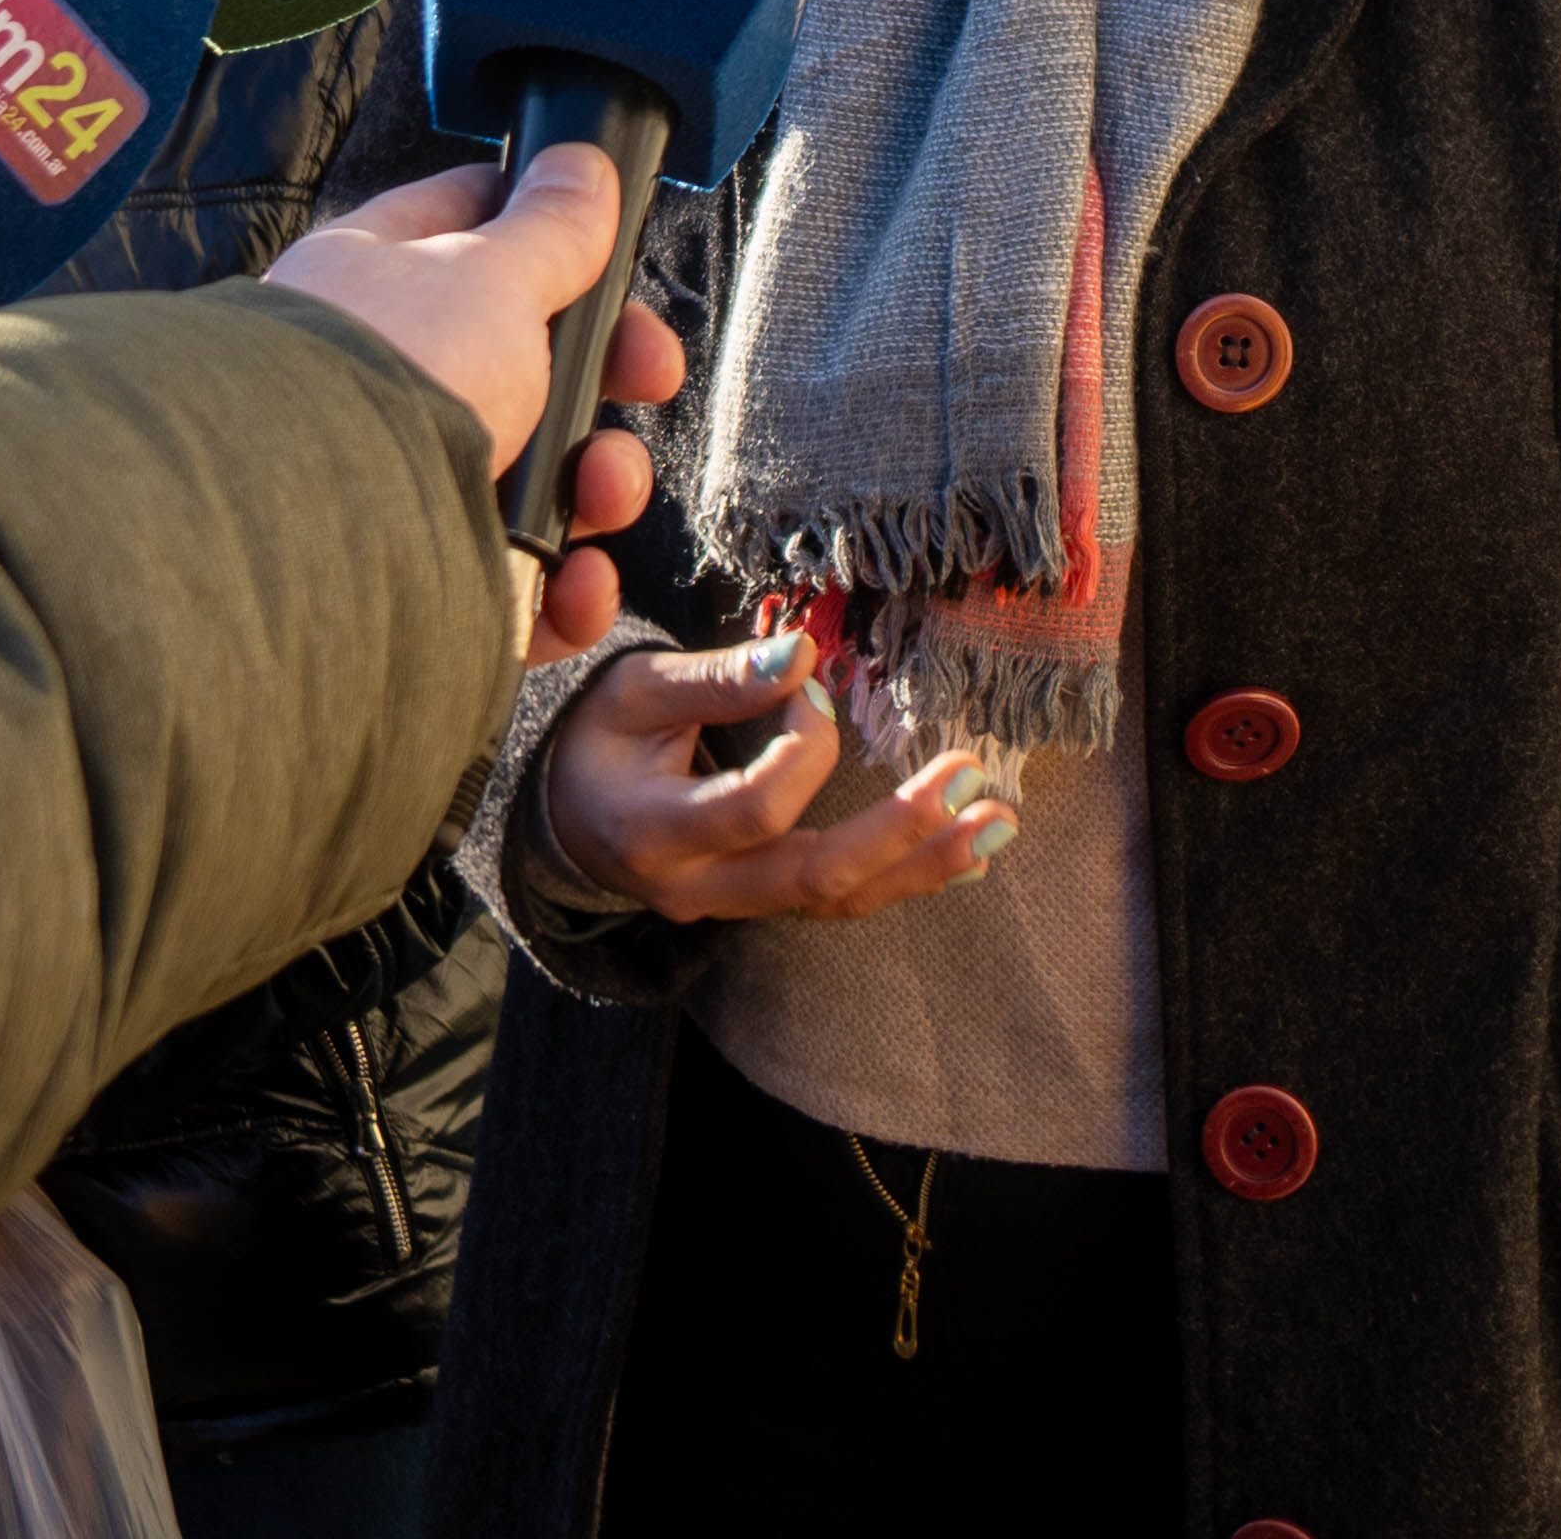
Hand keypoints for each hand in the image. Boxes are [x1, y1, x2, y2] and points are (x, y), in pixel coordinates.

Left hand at [259, 141, 690, 658]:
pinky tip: (574, 583)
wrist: (310, 529)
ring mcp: (403, 483)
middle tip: (646, 381)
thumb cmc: (385, 371)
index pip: (478, 232)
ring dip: (598, 486)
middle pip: (529, 368)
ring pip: (538, 481)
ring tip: (600, 493)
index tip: (622, 274)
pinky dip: (564, 590)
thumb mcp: (490, 274)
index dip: (563, 245)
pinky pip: (521, 587)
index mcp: (382, 280)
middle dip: (605, 382)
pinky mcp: (427, 579)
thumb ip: (550, 227)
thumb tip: (580, 163)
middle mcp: (386, 381)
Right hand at [540, 628, 1012, 921]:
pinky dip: (902, 877)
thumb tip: (802, 653)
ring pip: (835, 902)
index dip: (800, 746)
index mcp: (654, 831)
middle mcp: (697, 888)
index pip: (754, 808)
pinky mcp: (758, 904)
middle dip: (901, 833)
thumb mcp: (634, 689)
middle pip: (813, 879)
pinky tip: (963, 855)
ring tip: (998, 823)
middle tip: (973, 779)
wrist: (562, 814)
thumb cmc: (597, 738)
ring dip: (923, 865)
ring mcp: (730, 907)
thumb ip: (718, 679)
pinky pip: (835, 902)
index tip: (810, 686)